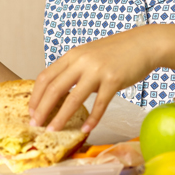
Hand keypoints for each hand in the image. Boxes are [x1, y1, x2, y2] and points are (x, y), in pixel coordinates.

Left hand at [28, 27, 156, 133]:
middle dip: (42, 109)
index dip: (36, 96)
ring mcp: (97, 71)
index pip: (45, 76)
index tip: (31, 111)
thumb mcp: (88, 55)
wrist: (143, 44)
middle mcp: (81, 61)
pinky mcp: (114, 80)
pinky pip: (99, 104)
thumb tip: (58, 92)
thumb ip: (74, 70)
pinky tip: (86, 129)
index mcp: (72, 55)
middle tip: (36, 124)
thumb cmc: (116, 52)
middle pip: (54, 89)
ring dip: (61, 117)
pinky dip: (92, 119)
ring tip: (53, 130)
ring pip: (73, 99)